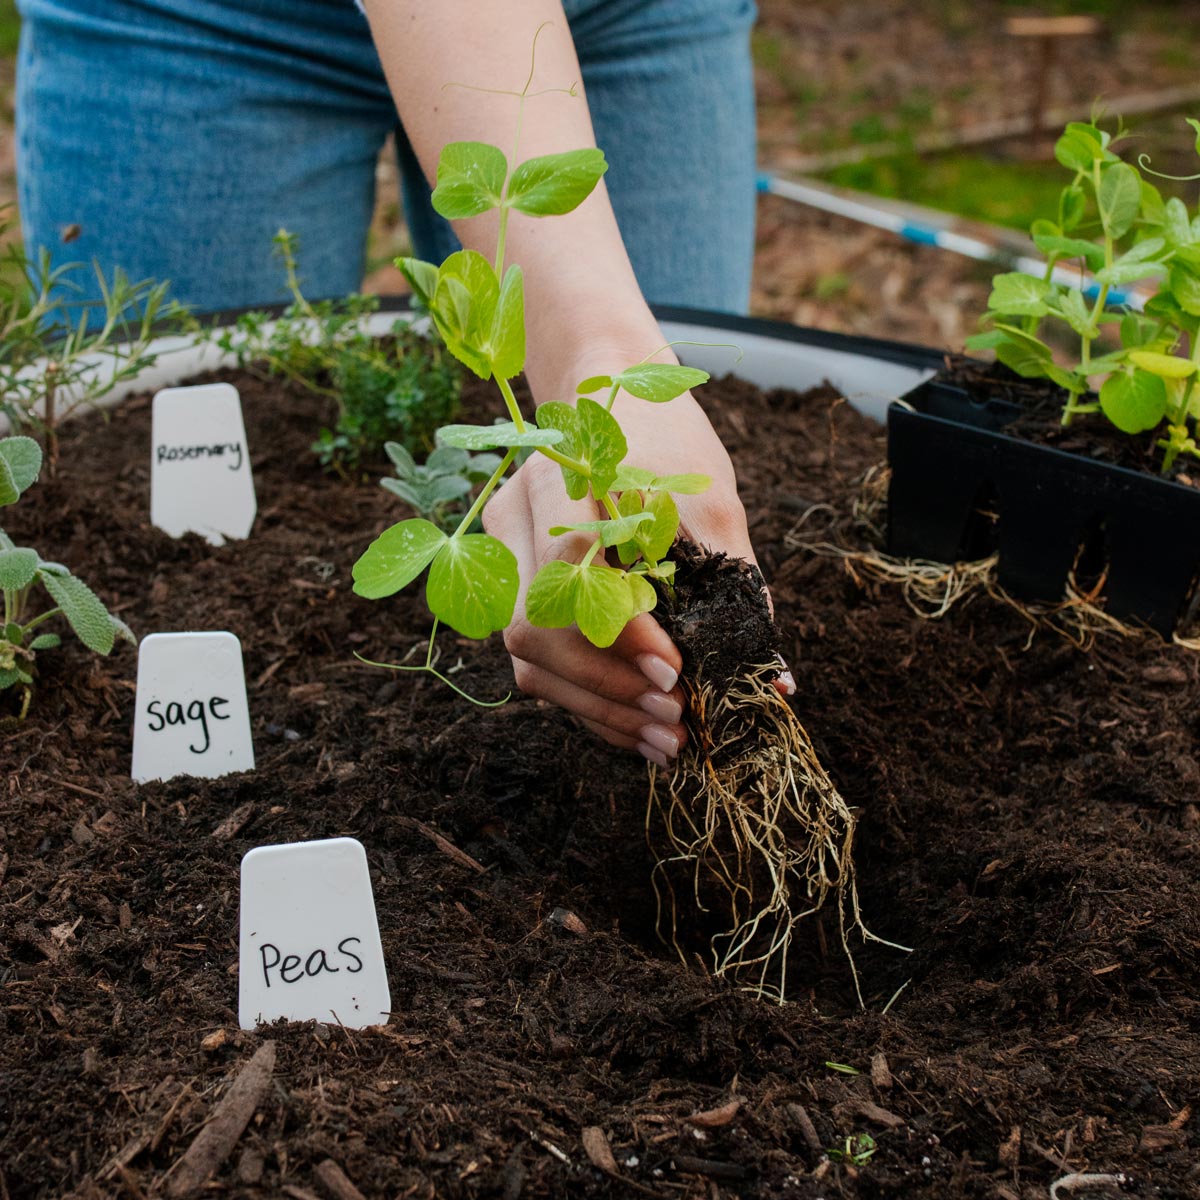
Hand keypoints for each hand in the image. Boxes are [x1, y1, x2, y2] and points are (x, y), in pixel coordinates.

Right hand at [483, 385, 794, 766]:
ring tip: (668, 740)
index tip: (676, 671)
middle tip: (677, 717)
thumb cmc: (665, 434)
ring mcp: (505, 559)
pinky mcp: (518, 592)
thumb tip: (773, 676)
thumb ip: (735, 583)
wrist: (607, 386)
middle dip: (608, 686)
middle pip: (537, 630)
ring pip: (530, 659)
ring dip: (599, 708)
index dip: (621, 634)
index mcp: (552, 483)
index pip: (571, 572)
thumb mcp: (711, 499)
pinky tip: (636, 732)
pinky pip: (538, 666)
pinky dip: (588, 704)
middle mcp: (511, 524)